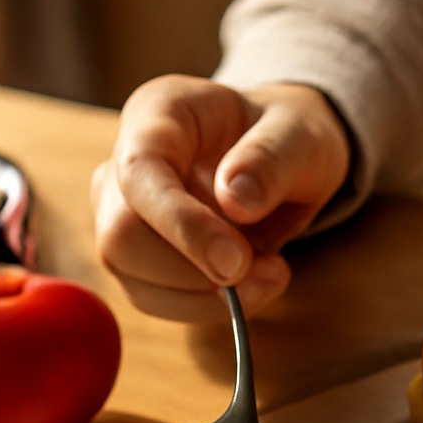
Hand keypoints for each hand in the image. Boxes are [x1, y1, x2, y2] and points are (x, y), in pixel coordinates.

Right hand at [92, 75, 350, 321]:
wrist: (282, 156)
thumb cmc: (286, 136)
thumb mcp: (300, 135)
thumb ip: (271, 159)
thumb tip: (236, 201)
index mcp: (157, 114)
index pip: (140, 173)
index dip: (181, 224)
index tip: (236, 261)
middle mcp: (124, 162)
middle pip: (122, 236)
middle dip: (196, 271)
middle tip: (272, 270)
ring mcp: (122, 212)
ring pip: (132, 275)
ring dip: (205, 296)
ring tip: (272, 274)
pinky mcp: (138, 256)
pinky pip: (154, 298)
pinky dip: (205, 307)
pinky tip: (251, 287)